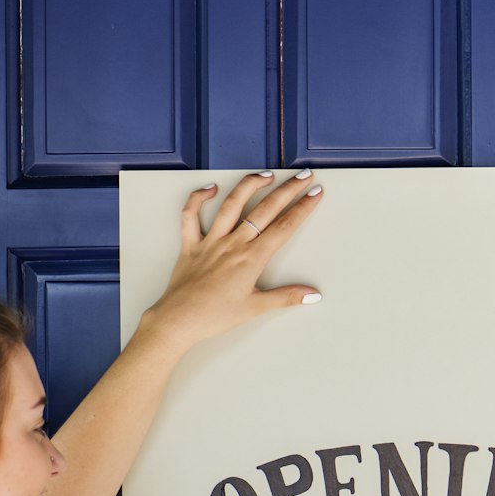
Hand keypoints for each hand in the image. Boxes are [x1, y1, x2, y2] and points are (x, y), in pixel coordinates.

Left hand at [139, 171, 324, 351]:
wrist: (179, 321)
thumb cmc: (215, 316)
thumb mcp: (255, 308)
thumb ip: (286, 297)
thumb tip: (312, 294)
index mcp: (251, 259)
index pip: (284, 227)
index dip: (302, 208)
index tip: (315, 193)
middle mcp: (233, 244)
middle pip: (265, 210)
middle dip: (287, 190)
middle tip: (303, 176)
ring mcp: (211, 241)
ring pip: (232, 204)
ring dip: (250, 186)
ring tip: (267, 174)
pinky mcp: (190, 244)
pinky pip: (191, 215)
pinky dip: (199, 198)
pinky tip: (211, 188)